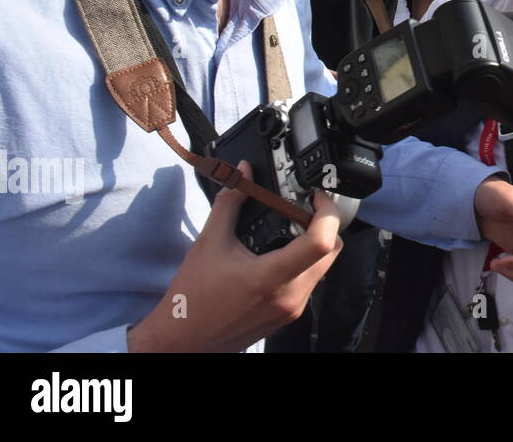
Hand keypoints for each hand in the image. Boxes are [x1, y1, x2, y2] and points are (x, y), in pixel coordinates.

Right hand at [127, 162, 342, 351]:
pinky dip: (304, 264)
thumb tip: (242, 173)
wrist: (181, 340)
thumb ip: (230, 202)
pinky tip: (280, 254)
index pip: (321, 242)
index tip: (317, 197)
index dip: (327, 213)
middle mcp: (290, 296)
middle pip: (332, 252)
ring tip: (290, 230)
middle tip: (304, 209)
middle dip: (324, 225)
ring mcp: (292, 309)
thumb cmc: (191, 298)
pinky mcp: (288, 316)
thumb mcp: (209, 243)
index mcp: (272, 278)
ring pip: (324, 268)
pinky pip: (310, 283)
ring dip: (315, 245)